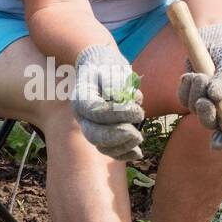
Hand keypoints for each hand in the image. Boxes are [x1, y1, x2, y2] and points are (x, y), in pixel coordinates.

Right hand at [71, 44, 143, 160]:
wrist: (102, 70)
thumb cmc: (107, 67)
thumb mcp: (111, 68)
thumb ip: (114, 82)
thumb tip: (118, 99)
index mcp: (82, 99)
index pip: (96, 112)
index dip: (118, 115)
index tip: (138, 111)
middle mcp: (83, 117)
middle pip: (94, 135)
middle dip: (118, 137)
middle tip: (137, 134)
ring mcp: (91, 127)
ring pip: (102, 146)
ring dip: (122, 146)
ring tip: (138, 137)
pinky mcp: (102, 133)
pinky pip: (109, 150)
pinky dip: (123, 154)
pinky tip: (137, 154)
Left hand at [177, 22, 221, 149]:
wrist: (214, 36)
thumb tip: (215, 97)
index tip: (216, 144)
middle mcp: (220, 105)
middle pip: (209, 123)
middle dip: (205, 114)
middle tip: (202, 101)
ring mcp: (203, 99)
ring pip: (193, 108)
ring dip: (194, 92)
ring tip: (200, 74)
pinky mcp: (189, 91)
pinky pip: (182, 97)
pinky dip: (184, 87)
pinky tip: (190, 75)